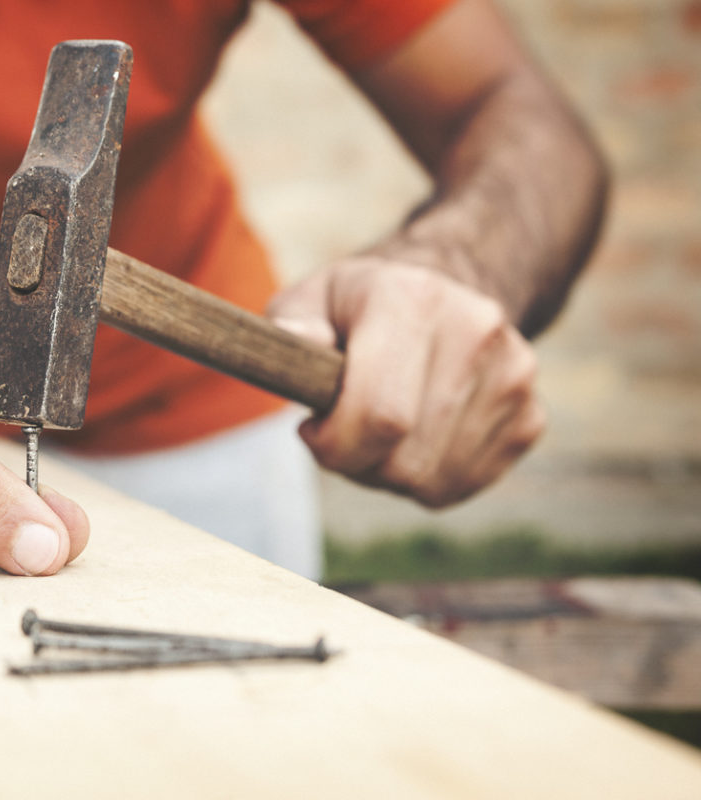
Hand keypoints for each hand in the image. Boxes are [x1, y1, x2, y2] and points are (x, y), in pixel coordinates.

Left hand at [268, 255, 544, 507]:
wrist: (441, 297)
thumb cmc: (357, 309)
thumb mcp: (312, 297)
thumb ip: (293, 320)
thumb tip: (297, 341)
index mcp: (414, 298)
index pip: (380, 414)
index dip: (334, 444)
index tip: (311, 428)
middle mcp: (476, 331)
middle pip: (404, 459)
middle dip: (355, 462)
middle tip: (339, 432)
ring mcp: (513, 376)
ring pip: (431, 481)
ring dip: (387, 474)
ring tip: (377, 431)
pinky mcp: (530, 417)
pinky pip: (460, 486)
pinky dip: (424, 481)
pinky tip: (412, 438)